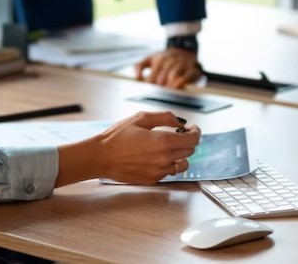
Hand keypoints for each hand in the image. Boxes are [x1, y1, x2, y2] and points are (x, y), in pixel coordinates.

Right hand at [55, 111, 200, 186]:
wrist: (101, 157)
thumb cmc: (117, 137)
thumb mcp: (140, 118)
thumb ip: (164, 117)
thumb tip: (180, 122)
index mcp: (163, 142)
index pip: (193, 139)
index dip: (195, 132)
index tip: (191, 128)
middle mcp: (164, 159)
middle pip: (190, 151)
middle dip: (186, 141)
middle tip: (177, 134)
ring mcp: (159, 171)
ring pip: (182, 165)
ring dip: (180, 155)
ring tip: (167, 148)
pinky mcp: (153, 180)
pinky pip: (169, 172)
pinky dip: (167, 164)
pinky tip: (155, 157)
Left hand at [134, 48, 201, 87]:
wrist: (183, 50)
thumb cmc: (164, 58)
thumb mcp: (149, 59)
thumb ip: (139, 67)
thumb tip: (137, 78)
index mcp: (159, 60)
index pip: (151, 79)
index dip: (150, 86)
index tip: (149, 89)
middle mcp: (171, 62)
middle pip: (162, 80)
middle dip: (159, 88)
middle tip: (158, 92)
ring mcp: (182, 65)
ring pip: (173, 76)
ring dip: (169, 86)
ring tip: (166, 92)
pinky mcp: (192, 70)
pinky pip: (186, 77)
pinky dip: (180, 83)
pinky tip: (176, 87)